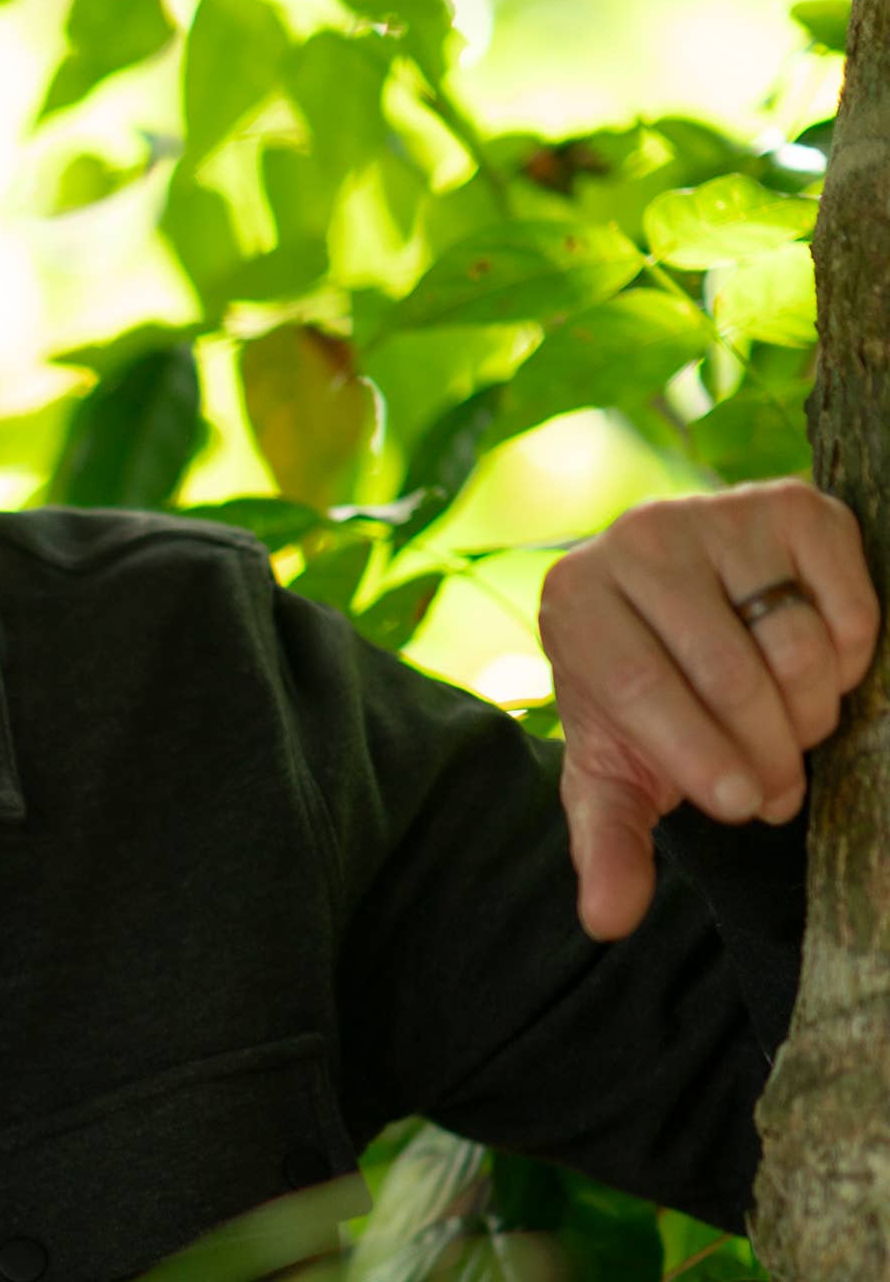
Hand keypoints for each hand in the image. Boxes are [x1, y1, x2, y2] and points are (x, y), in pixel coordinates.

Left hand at [539, 478, 878, 941]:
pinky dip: (853, 658)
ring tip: (790, 729)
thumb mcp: (617, 767)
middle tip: (776, 788)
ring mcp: (716, 513)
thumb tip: (606, 920)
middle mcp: (635, 539)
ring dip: (810, 711)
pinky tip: (821, 672)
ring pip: (796, 643)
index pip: (638, 687)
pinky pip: (851, 606)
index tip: (744, 807)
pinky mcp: (793, 506)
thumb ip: (608, 840)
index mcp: (574, 600)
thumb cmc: (646, 697)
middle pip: (727, 671)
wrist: (688, 609)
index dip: (698, 755)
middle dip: (766, 750)